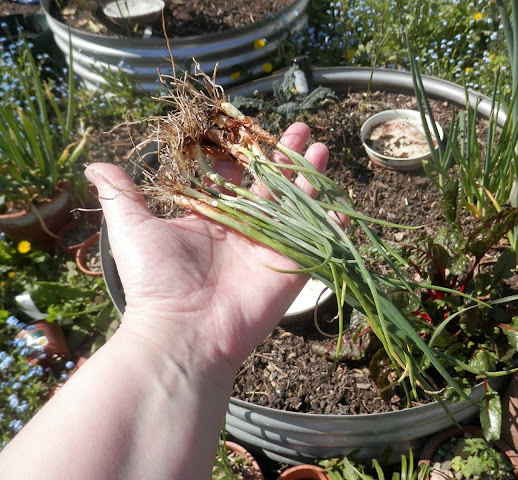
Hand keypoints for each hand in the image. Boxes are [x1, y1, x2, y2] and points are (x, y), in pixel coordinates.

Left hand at [85, 122, 328, 373]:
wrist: (183, 331)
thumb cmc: (155, 280)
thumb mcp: (132, 229)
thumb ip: (121, 194)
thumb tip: (96, 165)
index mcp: (211, 219)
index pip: (234, 177)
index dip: (244, 153)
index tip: (251, 128)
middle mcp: (243, 230)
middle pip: (270, 185)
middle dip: (285, 157)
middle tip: (299, 129)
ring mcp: (269, 247)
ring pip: (295, 205)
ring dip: (309, 177)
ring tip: (320, 148)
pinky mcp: (290, 267)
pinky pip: (315, 239)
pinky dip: (330, 222)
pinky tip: (339, 199)